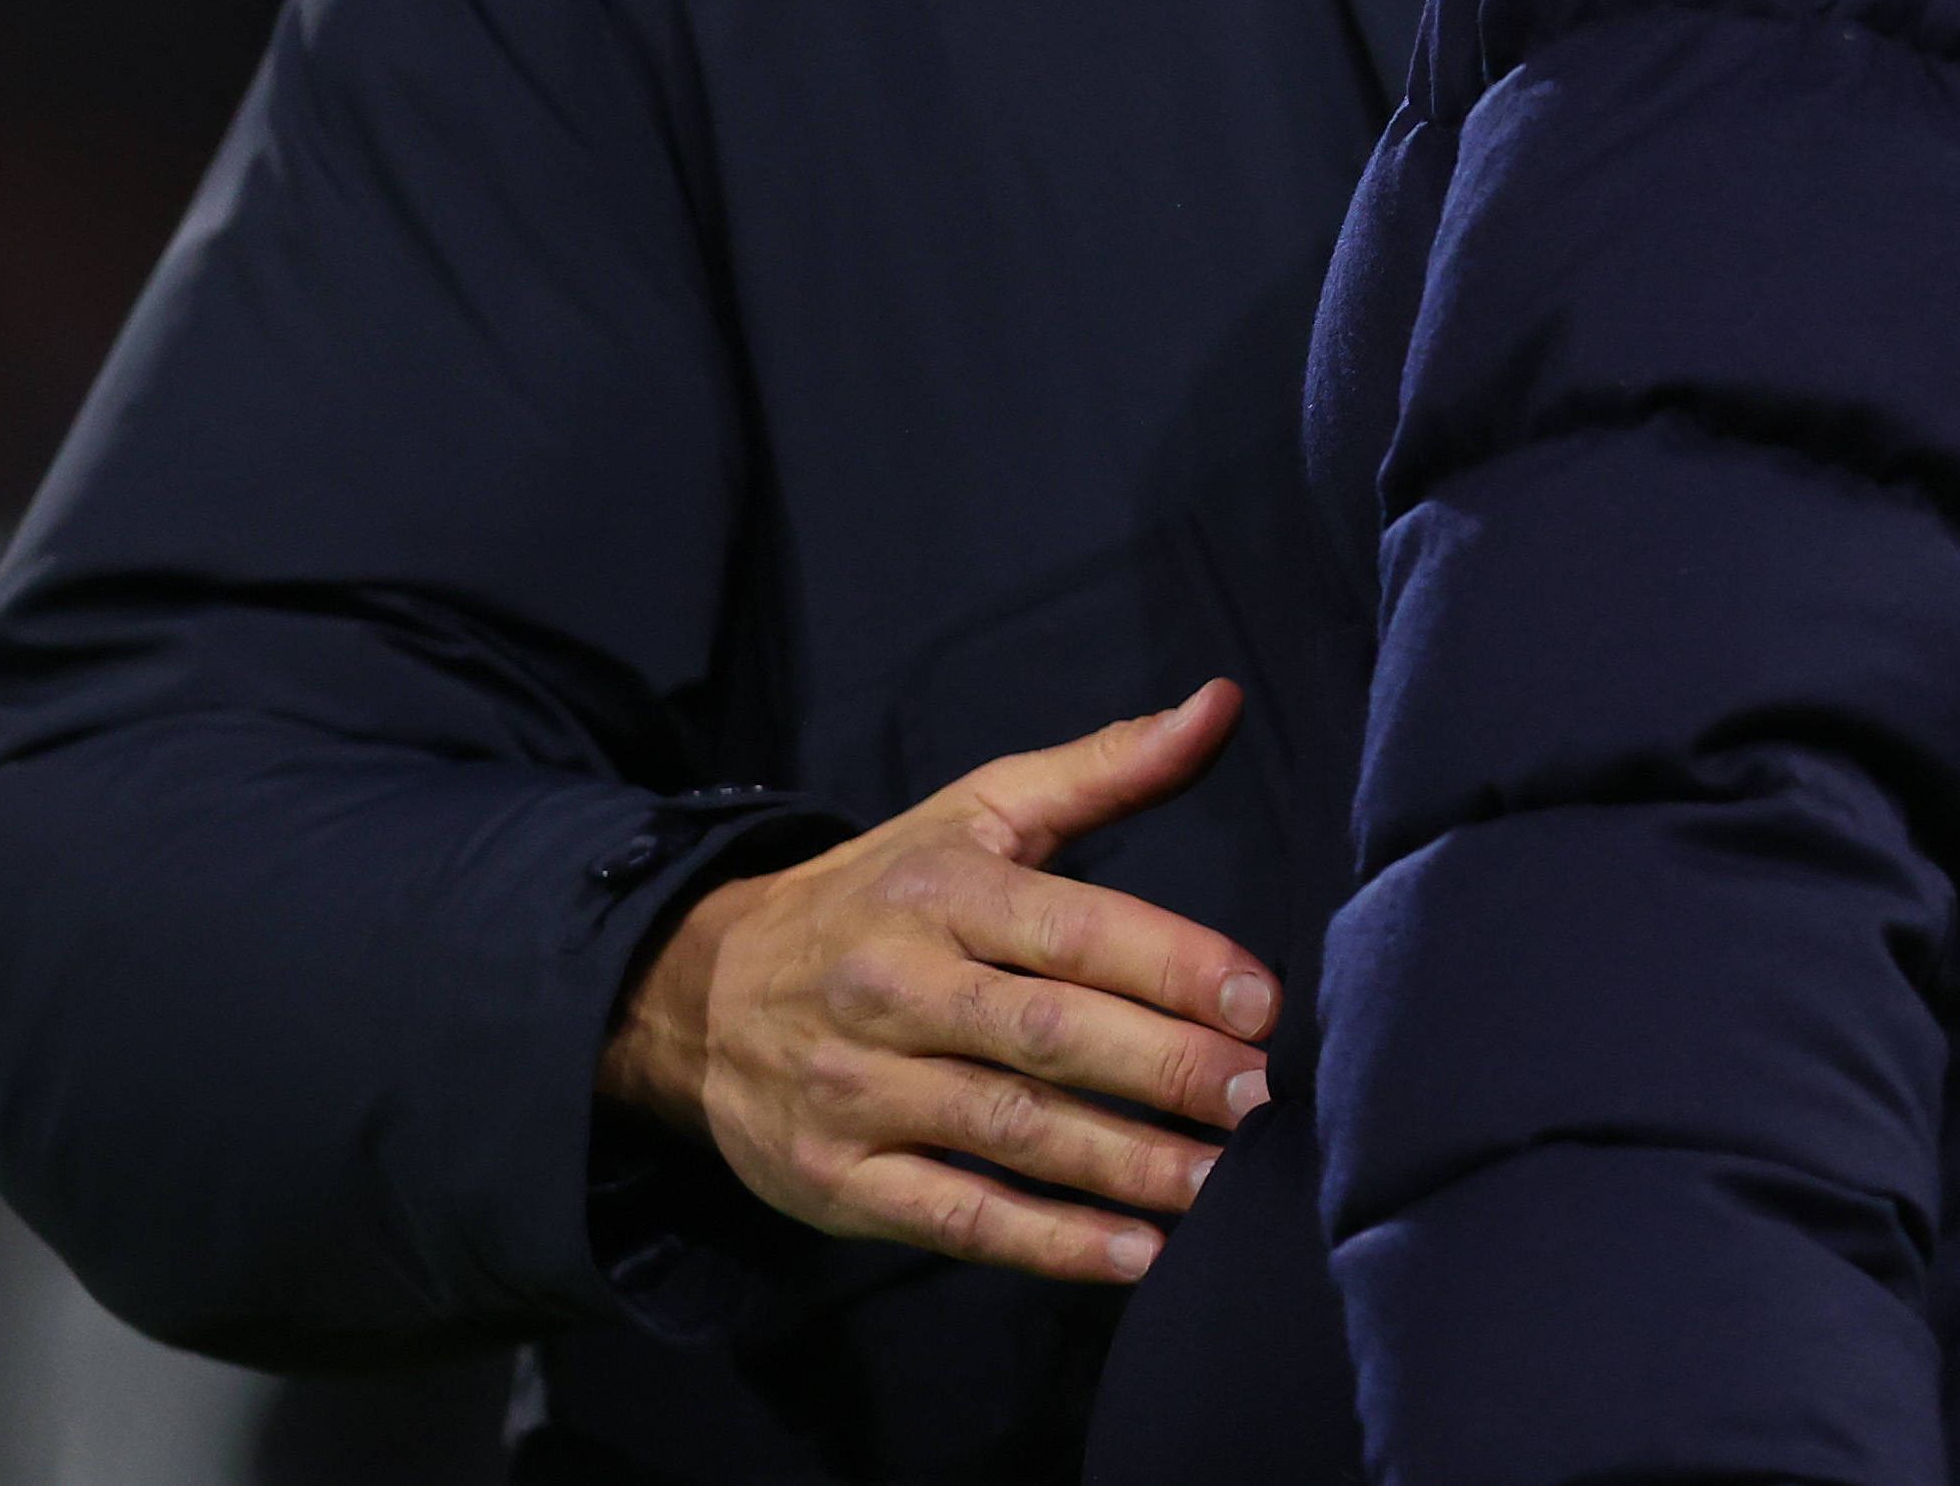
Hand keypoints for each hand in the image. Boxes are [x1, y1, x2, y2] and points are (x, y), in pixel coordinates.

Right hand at [595, 680, 1276, 1286]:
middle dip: (1163, 1068)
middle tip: (1260, 1100)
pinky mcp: (839, 1179)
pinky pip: (956, 1218)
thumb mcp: (976, 813)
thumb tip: (1220, 705)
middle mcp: (897, 988)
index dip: (1171, 963)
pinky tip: (1136, 1254)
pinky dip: (1049, 1243)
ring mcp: (861, 1090)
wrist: (696, 993)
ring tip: (1222, 1182)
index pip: (1071, 928)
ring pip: (1010, 1133)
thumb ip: (1105, 767)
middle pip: (1046, 1034)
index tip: (1262, 1003)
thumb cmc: (879, 895)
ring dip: (1125, 1164)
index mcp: (942, 890)